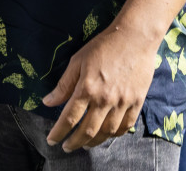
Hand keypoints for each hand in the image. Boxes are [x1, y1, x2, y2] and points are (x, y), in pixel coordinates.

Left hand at [41, 24, 155, 151]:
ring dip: (94, 142)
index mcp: (87, 88)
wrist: (134, 38)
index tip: (51, 140)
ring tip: (85, 144)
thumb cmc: (103, 46)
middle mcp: (105, 100)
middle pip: (88, 130)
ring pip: (107, 132)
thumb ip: (64, 85)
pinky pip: (125, 126)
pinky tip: (107, 135)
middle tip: (66, 147)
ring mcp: (122, 103)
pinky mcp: (137, 102)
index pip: (69, 117)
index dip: (59, 132)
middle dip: (74, 142)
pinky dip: (115, 135)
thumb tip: (48, 102)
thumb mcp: (78, 61)